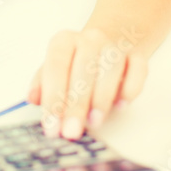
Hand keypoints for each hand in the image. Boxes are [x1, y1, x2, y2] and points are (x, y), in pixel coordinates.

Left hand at [26, 26, 147, 139]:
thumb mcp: (55, 69)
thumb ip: (42, 84)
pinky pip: (138, 68)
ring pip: (111, 67)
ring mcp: (115, 45)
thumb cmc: (76, 61)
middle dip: (76, 104)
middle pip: (83, 70)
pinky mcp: (136, 55)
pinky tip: (121, 106)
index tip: (51, 126)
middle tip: (71, 131)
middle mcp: (90, 38)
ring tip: (94, 122)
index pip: (56, 67)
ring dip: (102, 97)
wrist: (107, 41)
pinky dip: (131, 88)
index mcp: (65, 40)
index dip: (52, 98)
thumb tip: (31, 98)